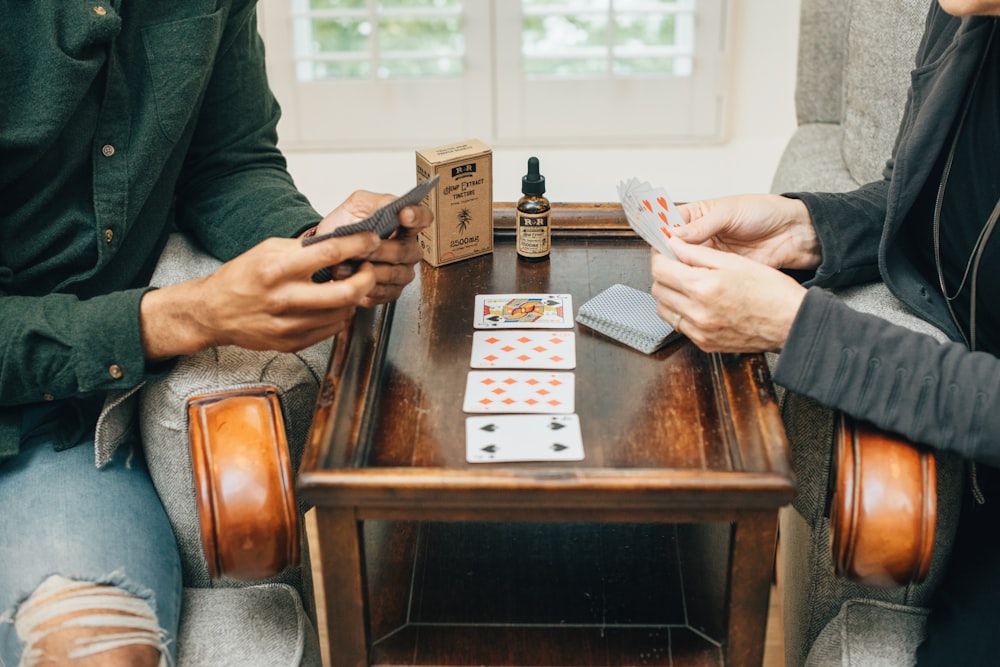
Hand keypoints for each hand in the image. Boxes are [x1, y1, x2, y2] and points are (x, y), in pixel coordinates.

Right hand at [140, 232, 378, 359]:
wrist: (213, 312)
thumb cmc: (241, 278)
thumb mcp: (267, 250)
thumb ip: (302, 248)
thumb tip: (339, 241)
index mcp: (278, 269)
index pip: (330, 253)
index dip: (358, 245)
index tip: (371, 240)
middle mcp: (285, 299)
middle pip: (346, 292)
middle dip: (367, 278)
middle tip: (369, 270)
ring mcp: (289, 325)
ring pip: (342, 313)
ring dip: (354, 298)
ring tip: (350, 286)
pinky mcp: (292, 343)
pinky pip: (330, 330)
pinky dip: (338, 315)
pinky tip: (332, 305)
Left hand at [316, 189, 433, 305]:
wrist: (326, 252)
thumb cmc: (344, 228)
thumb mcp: (357, 205)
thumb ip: (378, 202)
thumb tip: (394, 205)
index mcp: (404, 225)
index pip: (423, 218)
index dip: (417, 216)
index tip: (403, 214)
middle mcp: (408, 249)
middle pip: (404, 250)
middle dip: (379, 249)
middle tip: (359, 248)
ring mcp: (402, 272)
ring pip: (394, 274)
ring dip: (367, 269)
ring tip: (345, 264)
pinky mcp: (391, 292)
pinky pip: (384, 292)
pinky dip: (364, 286)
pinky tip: (351, 278)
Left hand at [651, 238, 806, 352]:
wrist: (791, 323)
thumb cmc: (771, 291)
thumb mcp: (734, 262)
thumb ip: (698, 253)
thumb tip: (675, 244)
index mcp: (703, 287)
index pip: (660, 269)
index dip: (660, 256)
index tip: (665, 251)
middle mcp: (697, 312)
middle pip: (658, 289)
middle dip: (663, 274)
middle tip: (676, 265)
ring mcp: (699, 331)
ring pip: (664, 309)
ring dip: (669, 294)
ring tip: (686, 284)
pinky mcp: (704, 343)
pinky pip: (679, 325)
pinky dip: (681, 312)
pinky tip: (696, 303)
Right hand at [673, 194, 821, 270]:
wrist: (792, 233)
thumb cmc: (765, 213)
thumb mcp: (729, 212)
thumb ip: (701, 225)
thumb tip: (675, 235)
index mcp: (697, 216)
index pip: (668, 225)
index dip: (660, 234)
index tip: (656, 243)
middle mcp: (699, 236)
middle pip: (672, 249)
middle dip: (668, 255)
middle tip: (667, 261)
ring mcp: (709, 256)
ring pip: (684, 266)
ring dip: (680, 270)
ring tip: (680, 272)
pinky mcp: (719, 273)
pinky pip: (701, 279)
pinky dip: (695, 282)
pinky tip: (693, 282)